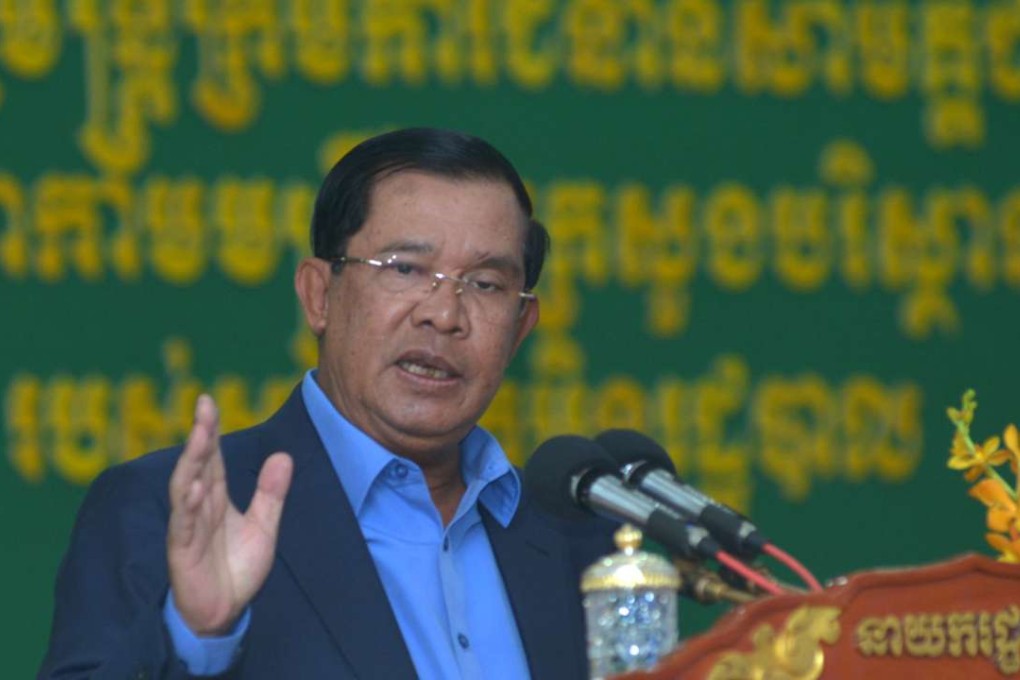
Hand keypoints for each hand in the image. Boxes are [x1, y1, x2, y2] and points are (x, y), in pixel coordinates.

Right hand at [167, 395, 292, 634]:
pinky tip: (195, 488)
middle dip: (200, 435)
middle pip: (198, 465)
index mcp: (216, 499)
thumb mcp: (264, 526)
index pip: (213, 459)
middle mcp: (198, 507)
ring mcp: (187, 528)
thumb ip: (271, 493)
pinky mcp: (182, 552)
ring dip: (192, 462)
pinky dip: (188, 506)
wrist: (224, 613)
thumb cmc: (237, 569)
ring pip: (186, 488)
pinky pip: (184, 525)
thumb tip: (283, 455)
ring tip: (201, 436)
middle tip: (204, 406)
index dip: (211, 431)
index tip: (209, 402)